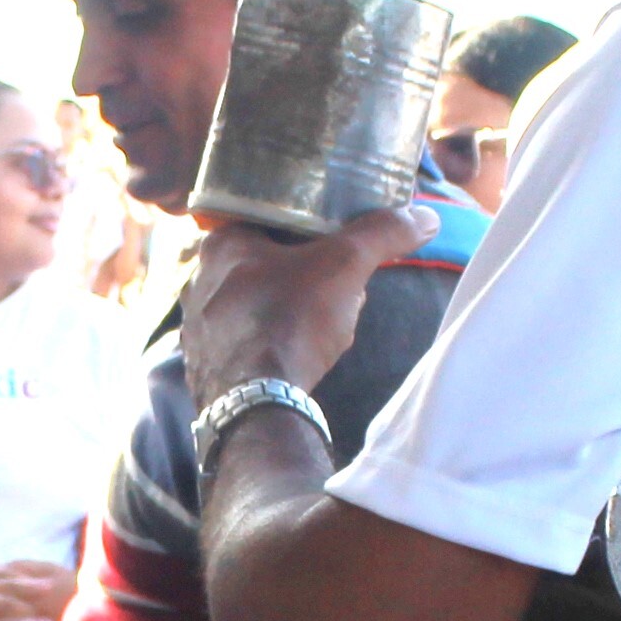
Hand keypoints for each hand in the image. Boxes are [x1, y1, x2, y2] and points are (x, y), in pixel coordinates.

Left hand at [177, 199, 435, 430]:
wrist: (257, 404)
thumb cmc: (292, 320)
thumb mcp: (346, 266)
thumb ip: (383, 235)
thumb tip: (426, 217)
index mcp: (221, 244)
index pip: (265, 221)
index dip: (305, 231)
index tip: (333, 246)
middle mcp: (197, 280)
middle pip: (260, 264)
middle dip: (299, 274)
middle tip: (332, 289)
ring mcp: (194, 326)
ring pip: (250, 305)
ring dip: (284, 312)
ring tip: (318, 327)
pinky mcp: (201, 365)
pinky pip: (241, 344)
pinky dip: (267, 346)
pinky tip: (292, 358)